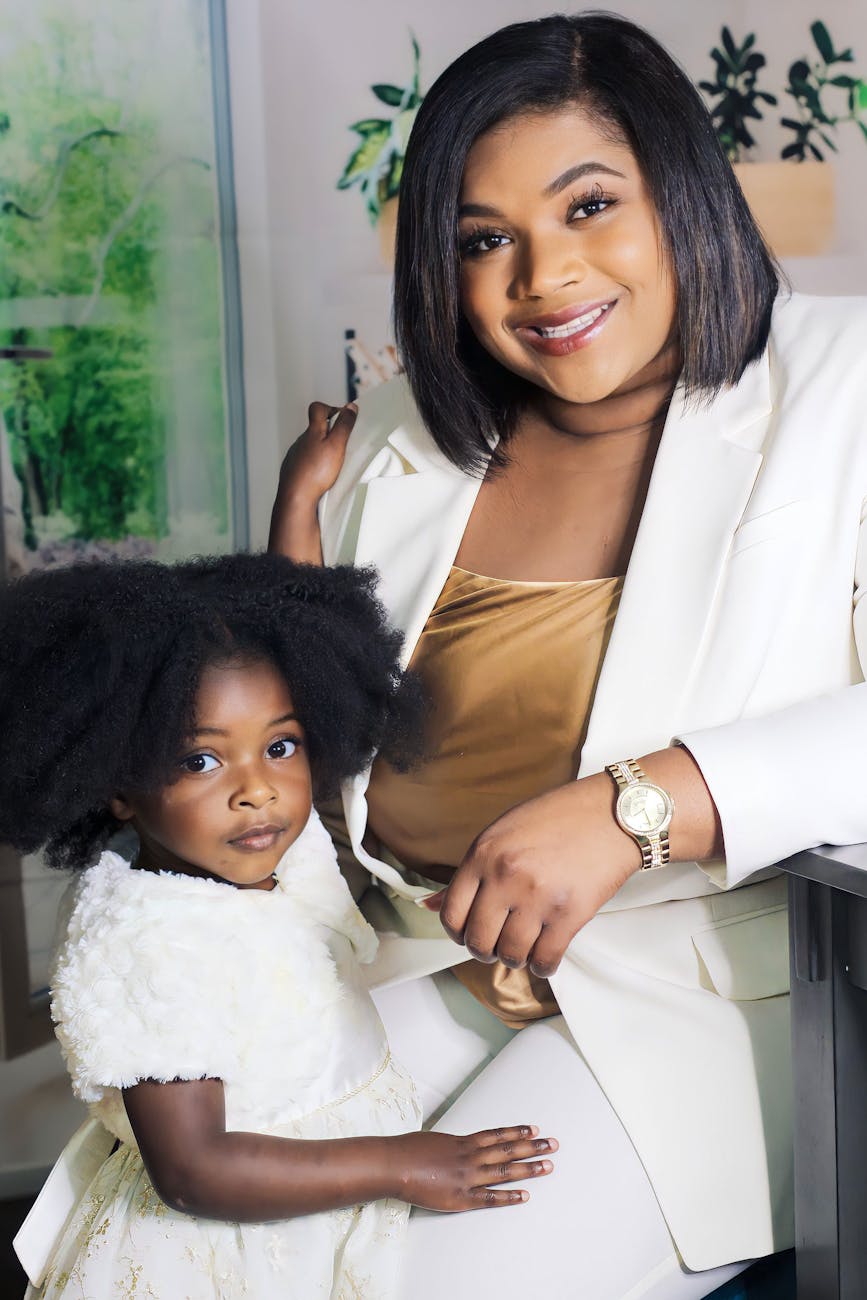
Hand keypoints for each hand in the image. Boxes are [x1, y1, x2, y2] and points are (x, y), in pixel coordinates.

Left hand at [280, 401, 356, 501]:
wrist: (296, 497)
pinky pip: (305, 462)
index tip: (343, 419)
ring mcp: (294, 455)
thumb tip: (350, 407)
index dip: (331, 409)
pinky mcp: (292, 470)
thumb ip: (344, 425)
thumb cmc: (316, 472)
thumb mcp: (337, 445)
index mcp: (311, 431)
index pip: (318, 408)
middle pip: (315, 428)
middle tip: (342, 445)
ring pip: (310, 446)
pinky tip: (321, 476)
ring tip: (333, 464)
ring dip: (322, 450)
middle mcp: (300, 441)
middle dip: (330, 432)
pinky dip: (314, 464)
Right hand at [390, 1125, 556, 1210]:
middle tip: (553, 1144)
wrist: (394, 1165)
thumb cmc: (409, 1150)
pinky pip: (490, 1198)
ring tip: (548, 1166)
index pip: (497, 1135)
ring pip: (505, 1171)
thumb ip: (453, 1144)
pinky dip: (509, 1196)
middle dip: (533, 1147)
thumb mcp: (436, 1139)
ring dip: (529, 1168)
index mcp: (464, 1141)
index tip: (534, 1128)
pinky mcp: (461, 1197)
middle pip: (508, 1150)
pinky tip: (525, 1195)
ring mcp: (467, 1177)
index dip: (517, 1132)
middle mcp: (470, 1157)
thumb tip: (461, 1145)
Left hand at [430, 775, 641, 977]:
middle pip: (479, 941)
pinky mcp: (570, 915)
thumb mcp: (504, 833)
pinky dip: (542, 966)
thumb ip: (469, 872)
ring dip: (516, 958)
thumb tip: (429, 905)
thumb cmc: (559, 819)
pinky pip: (545, 960)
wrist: (614, 814)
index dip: (457, 932)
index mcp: (484, 854)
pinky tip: (545, 956)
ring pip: (511, 955)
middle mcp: (506, 877)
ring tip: (524, 946)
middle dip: (486, 950)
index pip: (451, 914)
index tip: (468, 933)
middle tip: (498, 943)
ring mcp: (538, 898)